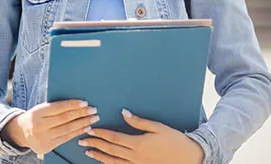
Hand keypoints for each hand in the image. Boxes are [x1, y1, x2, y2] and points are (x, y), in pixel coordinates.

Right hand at [3, 100, 99, 156]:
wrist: (21, 133)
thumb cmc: (35, 117)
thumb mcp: (40, 109)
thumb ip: (54, 107)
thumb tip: (75, 103)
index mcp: (37, 112)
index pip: (58, 108)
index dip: (72, 105)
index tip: (85, 103)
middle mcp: (40, 125)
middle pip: (65, 118)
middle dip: (81, 114)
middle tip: (93, 110)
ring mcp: (44, 137)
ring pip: (67, 129)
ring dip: (83, 123)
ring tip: (93, 118)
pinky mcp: (48, 146)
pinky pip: (66, 138)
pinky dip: (77, 132)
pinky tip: (86, 128)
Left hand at [79, 109, 203, 163]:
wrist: (189, 158)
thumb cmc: (174, 140)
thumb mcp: (157, 127)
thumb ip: (138, 121)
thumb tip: (123, 112)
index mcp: (138, 144)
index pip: (114, 138)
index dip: (100, 133)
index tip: (90, 129)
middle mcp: (135, 157)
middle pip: (110, 150)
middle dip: (95, 144)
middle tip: (82, 139)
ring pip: (113, 162)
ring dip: (99, 156)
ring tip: (88, 151)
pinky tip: (104, 162)